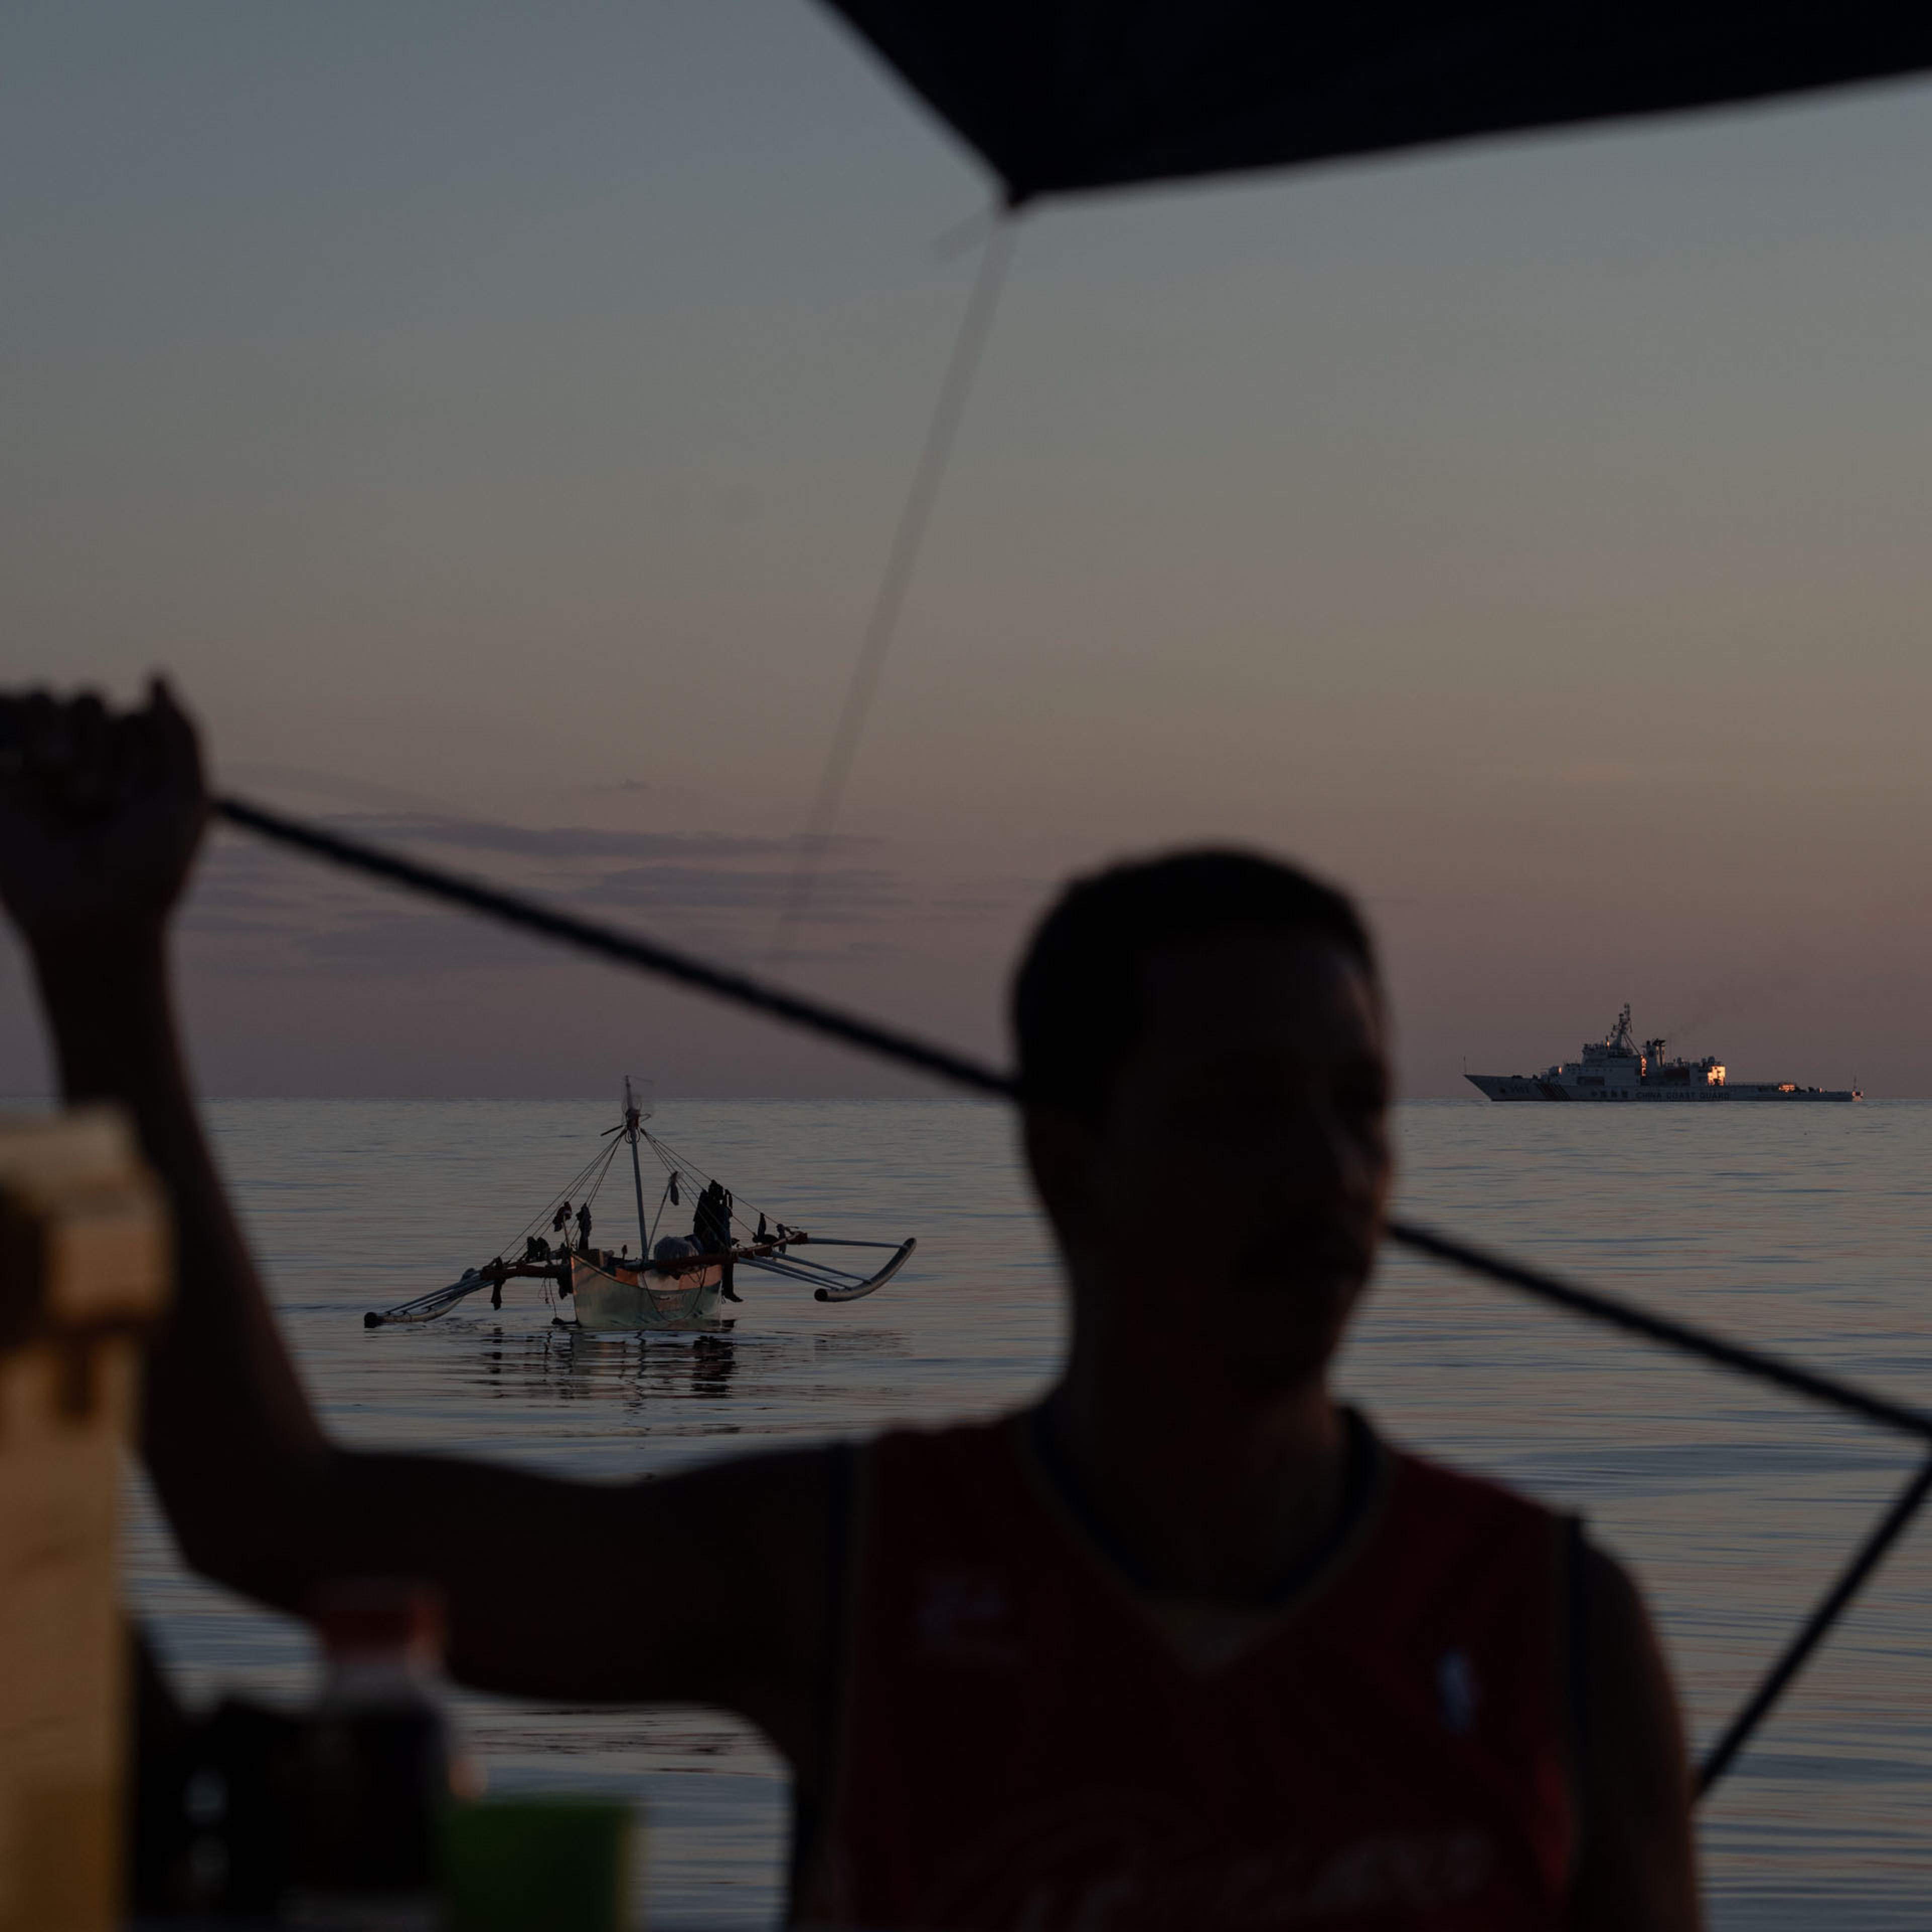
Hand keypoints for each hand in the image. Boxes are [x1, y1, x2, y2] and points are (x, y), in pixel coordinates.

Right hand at [0, 680, 206, 959]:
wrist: (90, 924)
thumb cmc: (148, 870)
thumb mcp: (188, 799)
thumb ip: (182, 733)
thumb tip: (155, 673)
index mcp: (135, 766)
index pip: (129, 712)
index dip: (134, 744)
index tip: (137, 795)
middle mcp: (88, 763)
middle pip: (84, 701)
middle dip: (93, 741)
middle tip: (94, 798)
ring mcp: (38, 771)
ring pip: (39, 699)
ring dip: (50, 726)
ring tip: (52, 769)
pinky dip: (9, 720)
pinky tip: (23, 761)